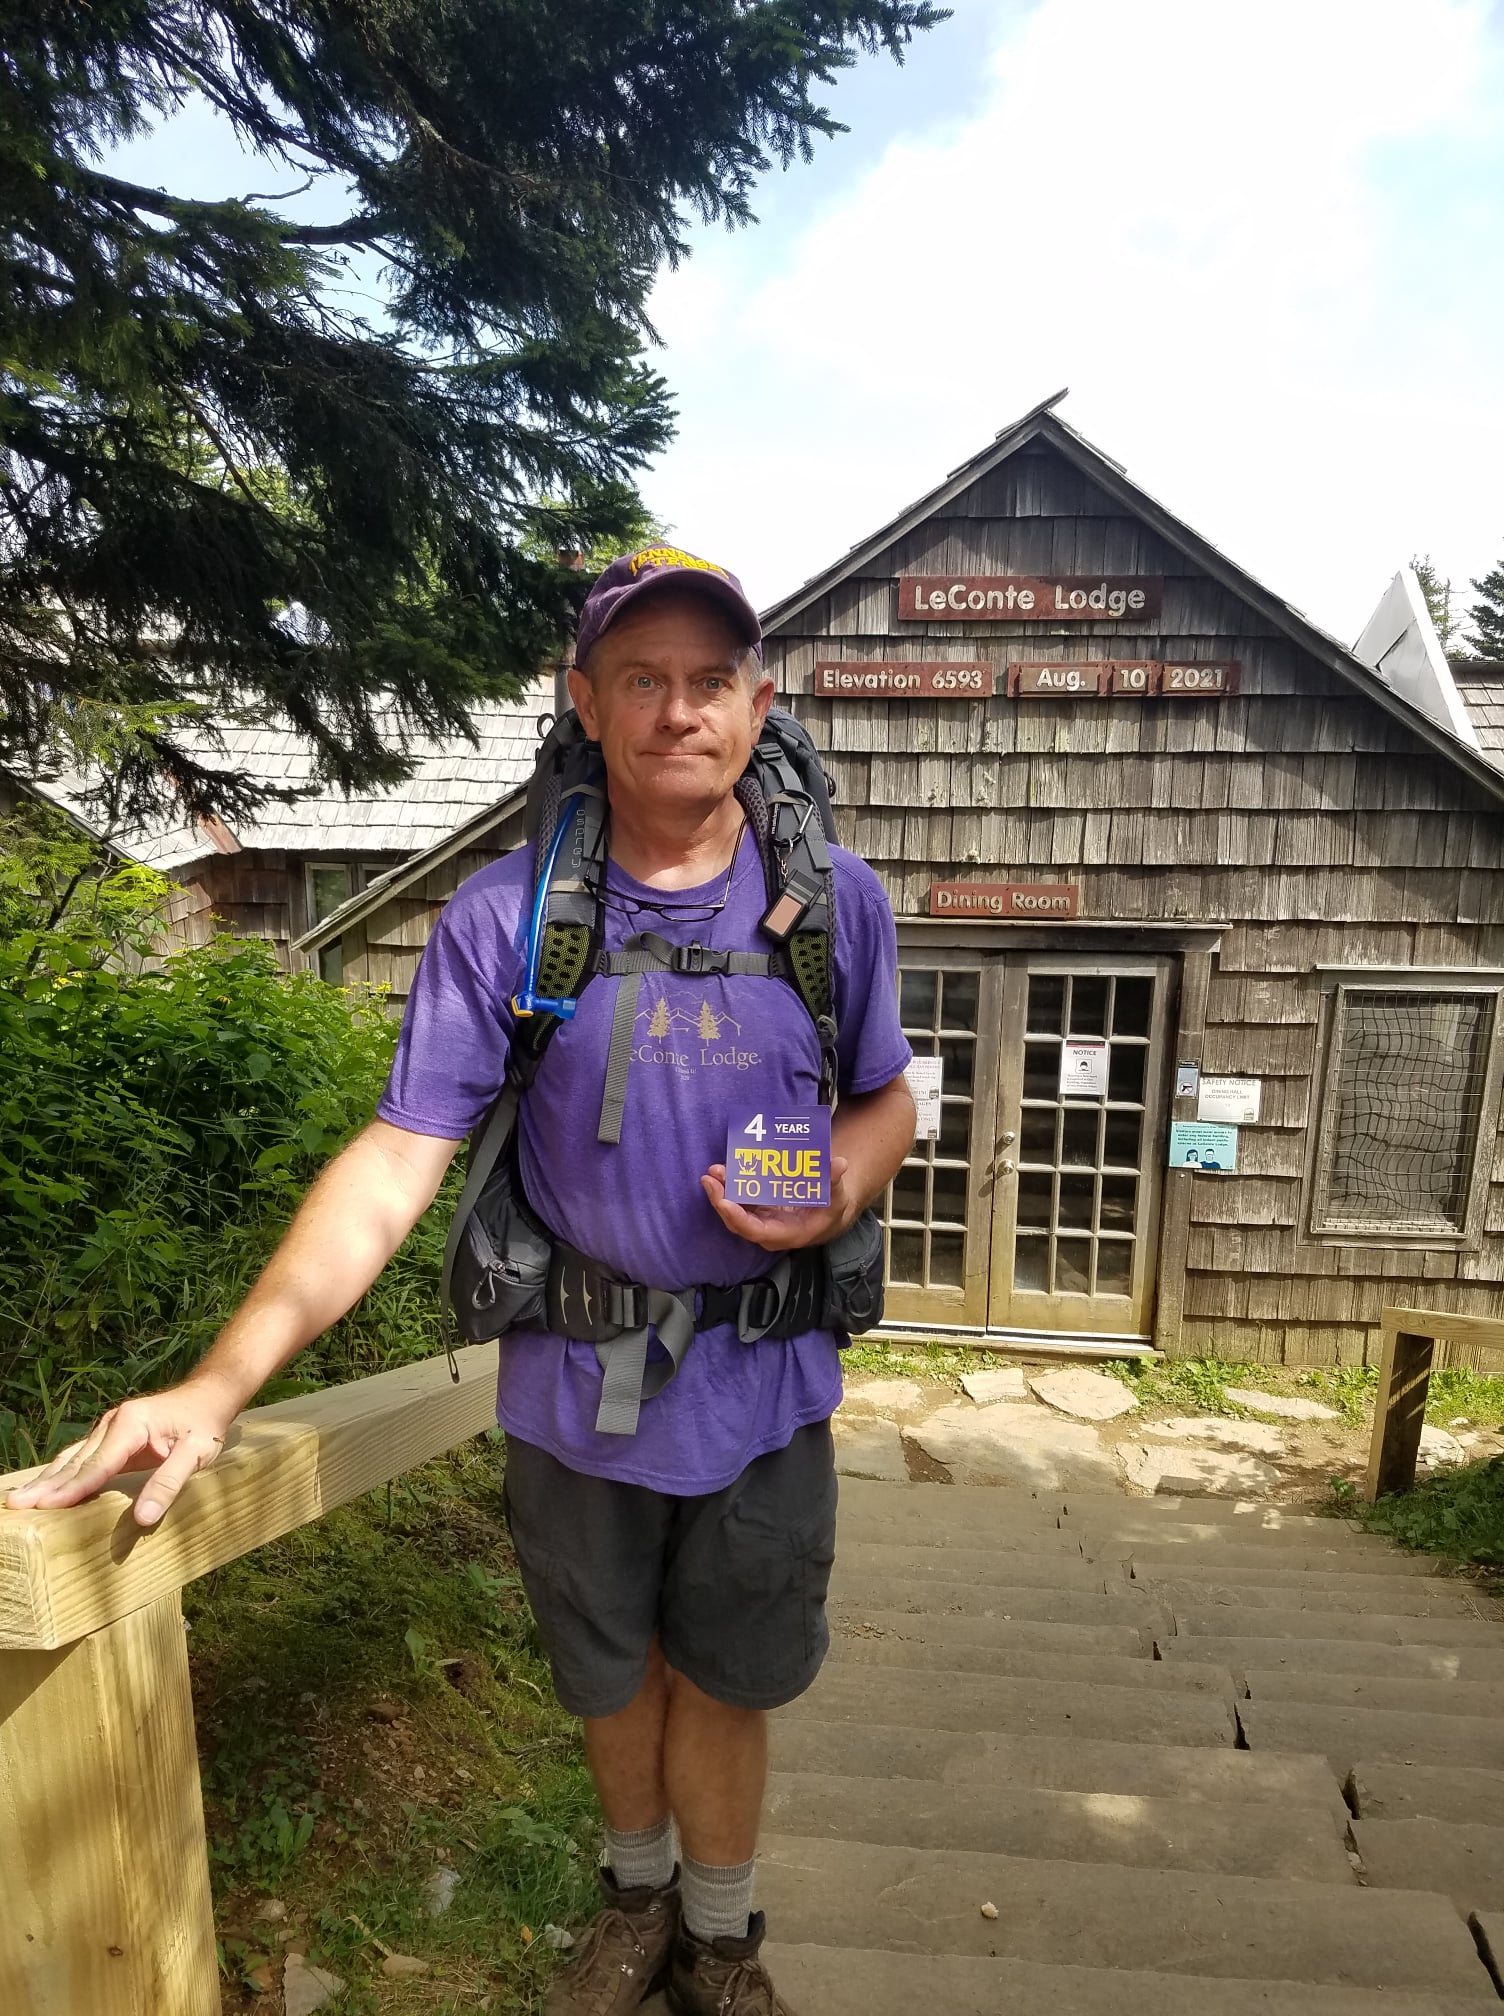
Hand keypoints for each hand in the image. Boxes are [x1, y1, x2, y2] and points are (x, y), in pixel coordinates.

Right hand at [5, 1376, 239, 1527]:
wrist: (208, 1396)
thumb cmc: (204, 1424)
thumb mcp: (197, 1453)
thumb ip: (170, 1483)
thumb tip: (143, 1518)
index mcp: (131, 1424)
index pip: (98, 1464)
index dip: (73, 1488)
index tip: (46, 1506)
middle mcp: (113, 1423)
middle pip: (76, 1461)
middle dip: (47, 1486)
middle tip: (16, 1506)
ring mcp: (108, 1429)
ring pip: (73, 1459)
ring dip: (47, 1481)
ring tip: (18, 1500)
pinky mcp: (110, 1438)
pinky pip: (81, 1459)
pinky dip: (61, 1474)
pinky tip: (44, 1488)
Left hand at [701, 1155, 855, 1251]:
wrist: (828, 1216)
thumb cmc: (832, 1209)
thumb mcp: (837, 1198)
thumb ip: (834, 1182)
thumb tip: (839, 1164)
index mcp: (786, 1233)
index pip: (756, 1231)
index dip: (738, 1218)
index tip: (723, 1202)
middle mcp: (769, 1230)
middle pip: (737, 1221)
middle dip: (721, 1200)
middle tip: (711, 1178)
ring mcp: (761, 1220)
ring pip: (734, 1211)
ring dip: (720, 1192)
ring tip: (713, 1171)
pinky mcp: (758, 1210)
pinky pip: (739, 1201)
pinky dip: (728, 1187)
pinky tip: (722, 1171)